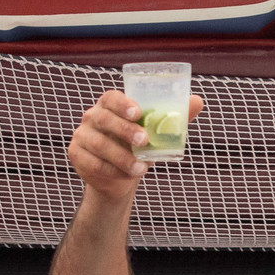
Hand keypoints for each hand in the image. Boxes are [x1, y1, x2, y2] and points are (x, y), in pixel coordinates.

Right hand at [66, 90, 204, 202]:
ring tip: (141, 168)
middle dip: (124, 130)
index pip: (111, 97)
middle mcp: (92, 117)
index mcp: (109, 105)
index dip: (123, 103)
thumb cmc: (138, 147)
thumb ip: (174, 117)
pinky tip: (127, 175)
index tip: (138, 113)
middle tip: (144, 141)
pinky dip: (113, 171)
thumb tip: (198, 101)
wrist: (120, 177)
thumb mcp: (156, 132)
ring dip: (122, 157)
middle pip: (103, 119)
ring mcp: (81, 136)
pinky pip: (94, 163)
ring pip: (99, 144)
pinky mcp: (76, 156)